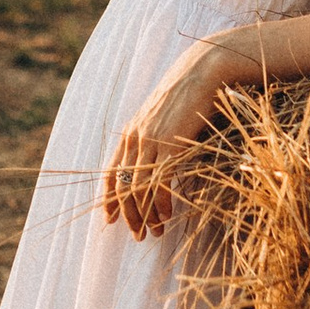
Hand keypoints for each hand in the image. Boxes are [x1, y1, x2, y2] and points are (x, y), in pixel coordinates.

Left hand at [100, 43, 236, 238]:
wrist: (200, 73)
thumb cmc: (186, 97)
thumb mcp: (162, 120)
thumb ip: (153, 140)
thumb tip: (156, 164)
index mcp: (129, 133)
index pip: (111, 173)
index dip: (109, 199)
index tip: (110, 219)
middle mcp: (134, 138)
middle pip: (122, 186)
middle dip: (127, 214)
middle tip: (138, 235)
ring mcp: (150, 141)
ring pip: (139, 188)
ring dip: (146, 214)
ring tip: (155, 232)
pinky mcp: (169, 143)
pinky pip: (160, 181)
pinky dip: (162, 202)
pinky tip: (167, 215)